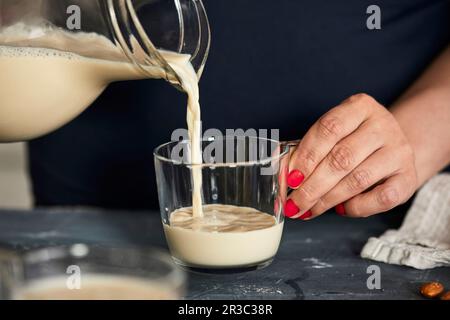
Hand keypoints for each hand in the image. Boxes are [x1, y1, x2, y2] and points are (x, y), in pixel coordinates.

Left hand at [284, 93, 417, 219]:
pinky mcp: (408, 177)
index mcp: (359, 107)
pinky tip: (341, 209)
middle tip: (294, 204)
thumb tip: (282, 174)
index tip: (290, 178)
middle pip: (341, 158)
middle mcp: (382, 125)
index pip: (328, 128)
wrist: (392, 146)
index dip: (306, 155)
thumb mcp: (332, 135)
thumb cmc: (352, 141)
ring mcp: (399, 151)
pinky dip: (357, 208)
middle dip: (312, 186)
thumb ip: (307, 150)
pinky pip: (381, 198)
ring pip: (358, 179)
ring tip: (308, 210)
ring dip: (327, 200)